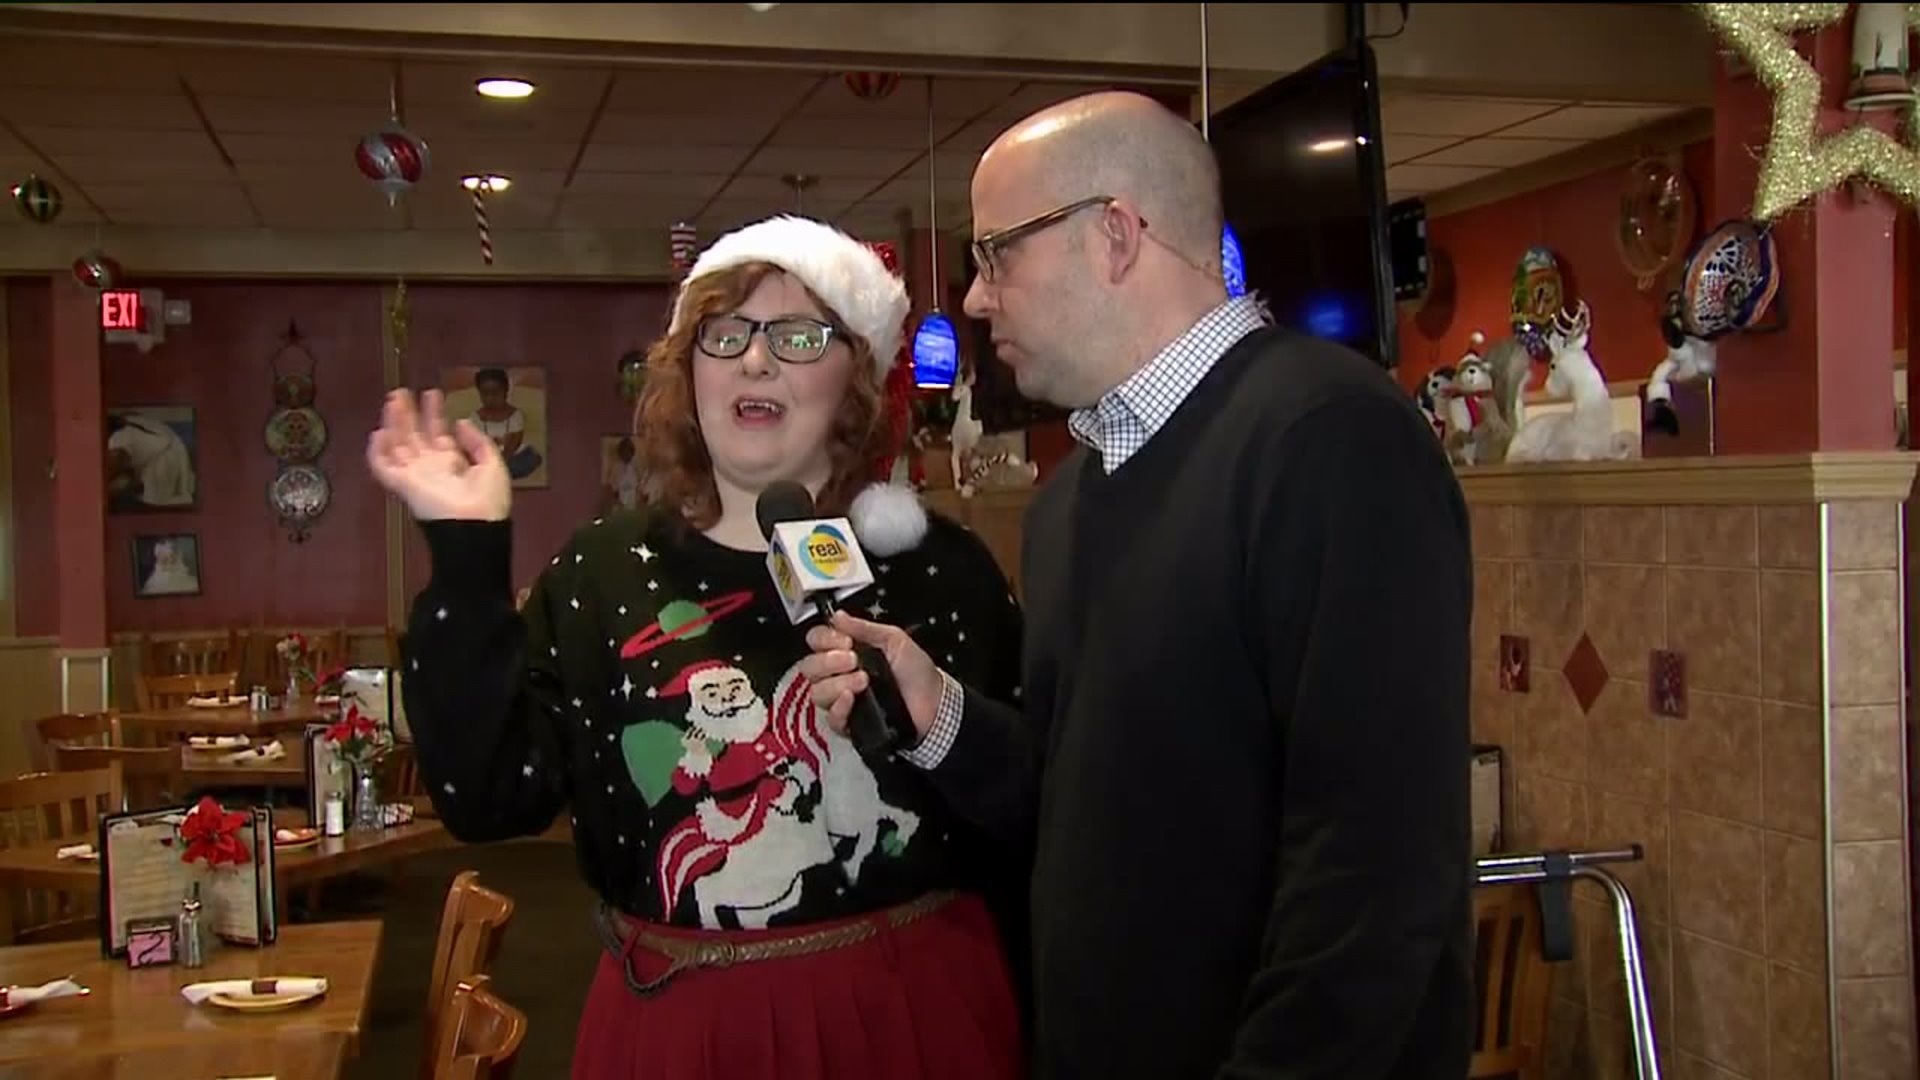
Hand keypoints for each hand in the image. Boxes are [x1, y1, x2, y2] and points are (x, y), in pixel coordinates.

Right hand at [365, 389, 510, 521]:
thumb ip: (478, 441)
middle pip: (414, 435)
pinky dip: (377, 451)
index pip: (438, 433)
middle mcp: (430, 467)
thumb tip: (461, 421)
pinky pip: (382, 467)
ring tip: (392, 400)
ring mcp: (414, 475)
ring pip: (397, 444)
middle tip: (401, 392)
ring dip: (393, 422)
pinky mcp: (401, 484)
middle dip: (408, 413)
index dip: (435, 413)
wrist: (474, 526)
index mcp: (453, 463)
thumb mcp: (492, 464)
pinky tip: (379, 431)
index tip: (433, 393)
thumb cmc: (488, 499)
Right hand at [800, 612, 940, 740]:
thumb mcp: (895, 640)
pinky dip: (838, 707)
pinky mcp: (849, 724)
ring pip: (817, 692)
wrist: (935, 705)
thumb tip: (838, 616)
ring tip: (863, 680)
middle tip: (853, 659)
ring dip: (837, 683)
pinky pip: (830, 718)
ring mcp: (842, 700)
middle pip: (809, 667)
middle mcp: (839, 675)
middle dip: (828, 661)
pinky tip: (851, 698)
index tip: (845, 641)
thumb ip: (865, 628)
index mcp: (847, 652)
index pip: (816, 642)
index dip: (824, 639)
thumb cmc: (917, 672)